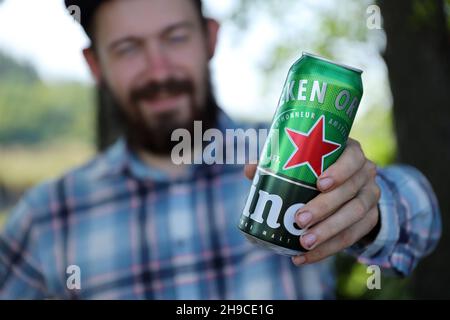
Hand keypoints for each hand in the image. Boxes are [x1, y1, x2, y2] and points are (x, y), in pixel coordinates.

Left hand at [244, 138, 380, 265]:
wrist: (347, 187)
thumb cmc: (318, 167)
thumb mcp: (304, 160)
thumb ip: (278, 162)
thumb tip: (250, 168)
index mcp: (351, 153)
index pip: (352, 158)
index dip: (339, 171)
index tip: (319, 184)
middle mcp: (366, 173)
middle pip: (350, 191)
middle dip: (324, 207)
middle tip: (299, 220)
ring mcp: (371, 197)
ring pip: (354, 215)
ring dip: (327, 232)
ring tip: (304, 243)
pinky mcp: (369, 219)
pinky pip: (352, 237)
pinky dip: (328, 249)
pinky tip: (306, 256)